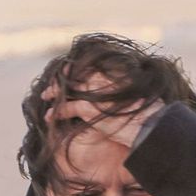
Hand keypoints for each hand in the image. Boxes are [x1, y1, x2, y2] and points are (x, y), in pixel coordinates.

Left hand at [42, 72, 164, 147]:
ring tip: (45, 96)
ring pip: (69, 89)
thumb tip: (123, 94)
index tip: (67, 71)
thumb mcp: (138, 97)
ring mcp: (96, 94)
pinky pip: (67, 107)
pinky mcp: (90, 109)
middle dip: (63, 78)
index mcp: (116, 75)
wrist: (150, 127)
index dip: (77, 69)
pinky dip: (56, 112)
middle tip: (53, 83)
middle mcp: (105, 81)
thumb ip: (126, 91)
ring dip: (55, 92)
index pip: (91, 68)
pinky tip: (49, 117)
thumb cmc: (149, 116)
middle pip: (77, 75)